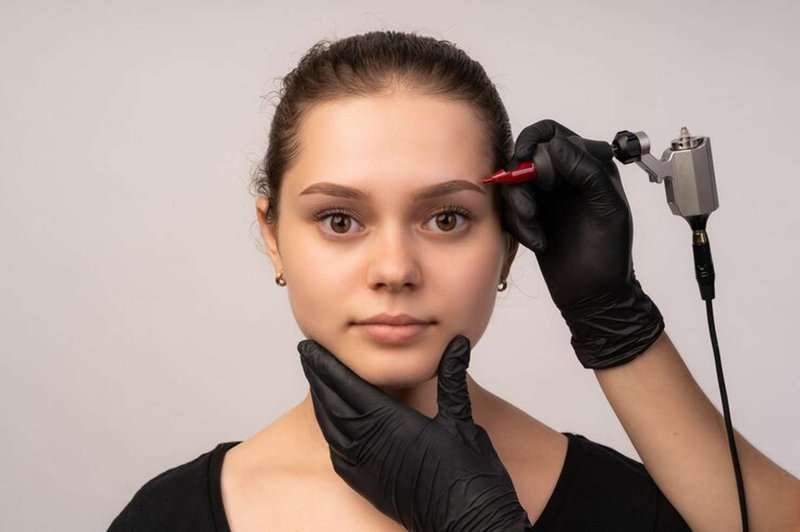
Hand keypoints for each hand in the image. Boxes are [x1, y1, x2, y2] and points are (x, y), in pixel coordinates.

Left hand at [297, 335, 533, 531]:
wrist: (466, 523)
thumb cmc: (468, 476)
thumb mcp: (461, 419)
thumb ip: (452, 377)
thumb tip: (457, 344)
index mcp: (391, 423)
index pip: (348, 386)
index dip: (327, 365)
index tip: (312, 347)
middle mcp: (371, 444)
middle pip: (332, 403)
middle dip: (318, 376)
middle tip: (307, 353)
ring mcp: (365, 466)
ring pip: (331, 426)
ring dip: (321, 400)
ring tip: (315, 380)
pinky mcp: (365, 484)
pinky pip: (337, 450)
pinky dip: (329, 428)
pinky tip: (330, 419)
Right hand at [498, 118, 664, 368]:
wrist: (593, 297)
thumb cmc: (608, 256)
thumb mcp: (607, 208)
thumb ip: (586, 170)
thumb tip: (554, 143)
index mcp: (589, 164)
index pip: (551, 133)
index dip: (532, 141)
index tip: (523, 164)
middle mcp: (565, 175)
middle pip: (524, 158)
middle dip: (522, 185)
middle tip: (532, 212)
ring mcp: (545, 195)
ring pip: (513, 184)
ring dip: (519, 210)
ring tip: (536, 236)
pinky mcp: (530, 215)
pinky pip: (509, 206)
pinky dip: (517, 224)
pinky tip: (536, 241)